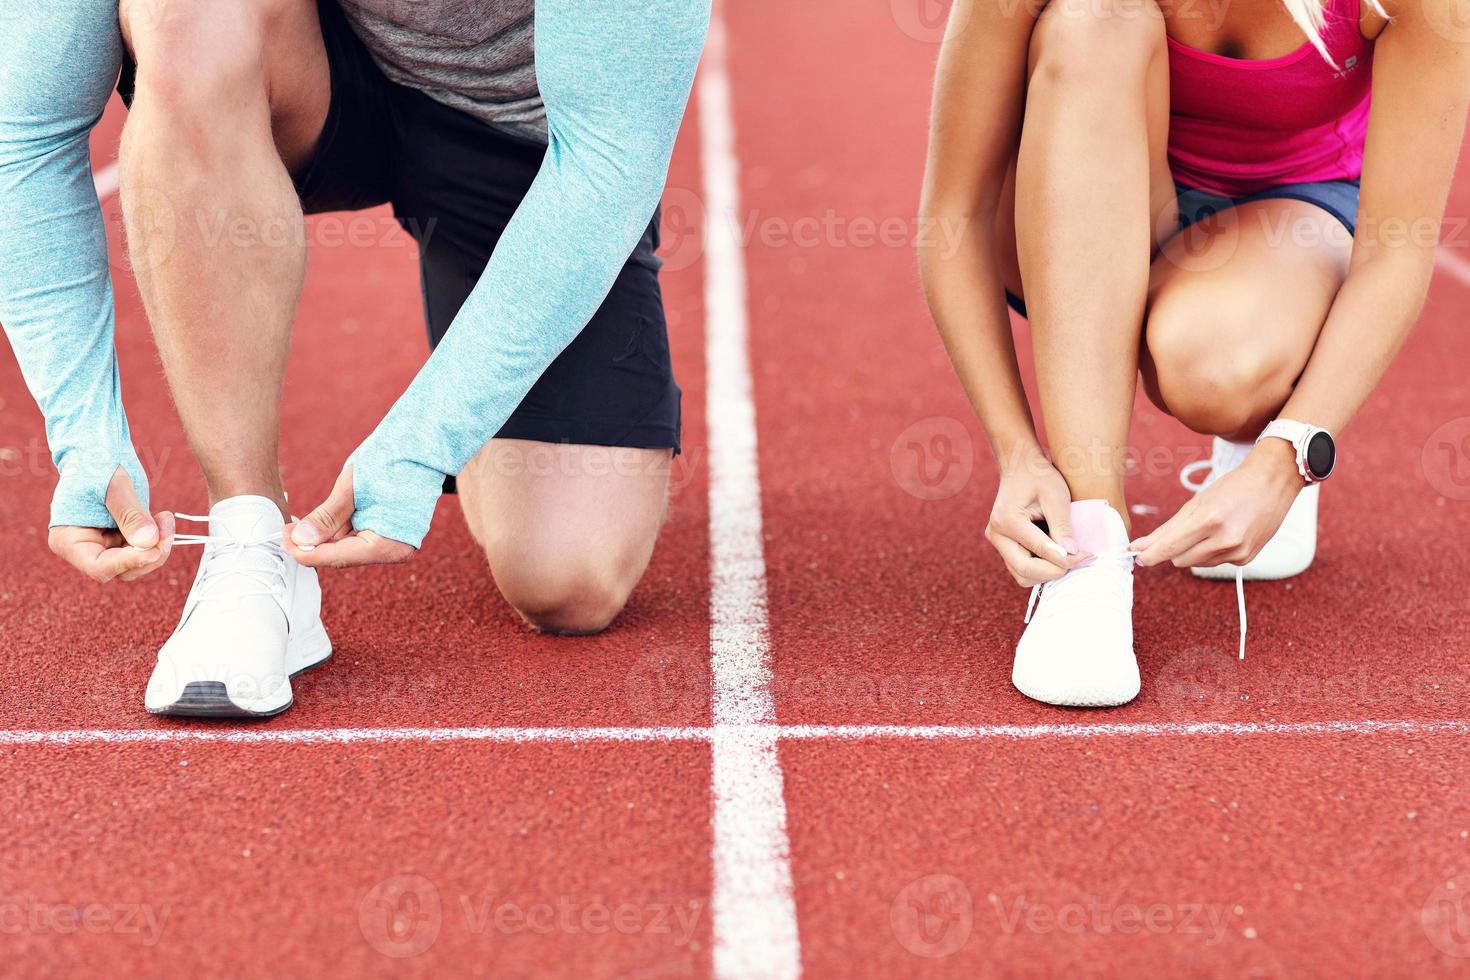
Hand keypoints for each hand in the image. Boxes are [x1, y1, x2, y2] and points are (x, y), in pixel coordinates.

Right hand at [48, 467, 175, 582]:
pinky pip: (144, 550)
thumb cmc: (97, 465)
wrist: (100, 453)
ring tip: (166, 518)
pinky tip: (164, 518)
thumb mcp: (115, 487)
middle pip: (122, 570)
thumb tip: (148, 541)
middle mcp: (86, 550)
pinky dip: (159, 539)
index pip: (99, 566)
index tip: (153, 550)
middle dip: (149, 554)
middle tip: (167, 529)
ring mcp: (105, 547)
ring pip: (137, 564)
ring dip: (158, 546)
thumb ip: (130, 514)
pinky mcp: (123, 540)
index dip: (128, 562)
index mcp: (69, 540)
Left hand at [283, 466, 415, 568]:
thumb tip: (300, 540)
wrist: (422, 446)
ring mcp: (392, 542)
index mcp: (388, 544)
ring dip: (322, 538)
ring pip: (346, 548)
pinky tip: (318, 523)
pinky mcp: (387, 532)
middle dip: (312, 544)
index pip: (338, 557)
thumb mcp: (352, 487)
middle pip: (342, 555)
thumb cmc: (393, 460)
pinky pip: (356, 538)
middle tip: (286, 530)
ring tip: (297, 525)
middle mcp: (393, 550)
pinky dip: (336, 531)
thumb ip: (327, 517)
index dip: (307, 552)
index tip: (283, 540)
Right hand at [984, 444, 1091, 586]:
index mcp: (1007, 520)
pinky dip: (1041, 568)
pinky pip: (1021, 568)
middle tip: (1078, 560)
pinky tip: (1057, 554)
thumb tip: (1072, 554)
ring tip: (1068, 556)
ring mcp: (997, 542)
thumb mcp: (1056, 496)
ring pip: (1022, 575)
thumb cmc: (1039, 476)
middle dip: (1055, 571)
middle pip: (1025, 570)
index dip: (1066, 558)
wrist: (1020, 467)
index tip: (1088, 555)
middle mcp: (996, 534)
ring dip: (1047, 573)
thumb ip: (1063, 526)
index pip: (1039, 550)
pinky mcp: (1004, 546)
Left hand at [1131, 439, 1303, 567]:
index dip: (1149, 554)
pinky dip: (1211, 552)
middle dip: (1172, 550)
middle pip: (1179, 560)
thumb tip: (1139, 547)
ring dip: (1192, 550)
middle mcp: (1225, 539)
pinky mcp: (1246, 558)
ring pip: (1195, 563)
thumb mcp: (1196, 502)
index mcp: (1209, 519)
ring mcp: (1237, 551)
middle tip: (1181, 531)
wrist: (1273, 483)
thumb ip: (1167, 529)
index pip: (1169, 548)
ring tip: (1209, 528)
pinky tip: (1224, 534)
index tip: (1135, 555)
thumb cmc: (1232, 487)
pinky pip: (1214, 563)